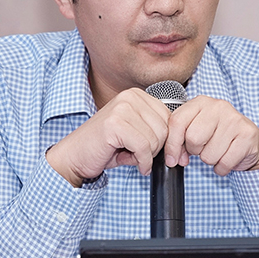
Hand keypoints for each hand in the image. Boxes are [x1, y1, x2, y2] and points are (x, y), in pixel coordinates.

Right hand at [46, 88, 170, 186]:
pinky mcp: (115, 124)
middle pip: (166, 129)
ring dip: (146, 156)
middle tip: (138, 155)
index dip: (168, 140)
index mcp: (138, 95)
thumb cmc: (105, 146)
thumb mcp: (136, 134)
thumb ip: (157, 133)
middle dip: (156, 149)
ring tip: (129, 154)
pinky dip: (141, 161)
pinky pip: (143, 147)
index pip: (170, 118)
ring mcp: (122, 108)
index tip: (162, 154)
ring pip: (156, 139)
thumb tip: (182, 147)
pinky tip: (130, 162)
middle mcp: (130, 97)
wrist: (75, 155)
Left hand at [163, 96, 258, 175]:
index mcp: (201, 102)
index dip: (172, 145)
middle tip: (204, 148)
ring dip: (211, 160)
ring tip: (219, 152)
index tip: (172, 159)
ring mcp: (234, 120)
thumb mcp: (197, 130)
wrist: (250, 141)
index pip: (177, 122)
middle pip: (193, 139)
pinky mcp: (247, 135)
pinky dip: (222, 168)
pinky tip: (227, 159)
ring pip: (208, 155)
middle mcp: (218, 106)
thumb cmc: (218, 135)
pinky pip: (224, 163)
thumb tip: (173, 158)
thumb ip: (180, 140)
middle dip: (195, 151)